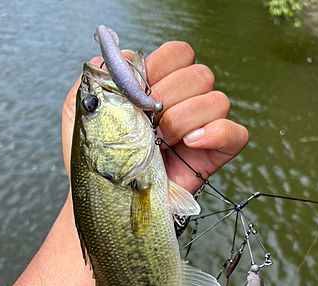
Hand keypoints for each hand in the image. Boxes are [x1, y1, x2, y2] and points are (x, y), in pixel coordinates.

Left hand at [62, 41, 248, 193]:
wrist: (110, 201)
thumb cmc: (98, 161)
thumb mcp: (81, 114)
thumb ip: (97, 78)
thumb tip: (128, 57)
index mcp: (158, 87)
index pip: (179, 53)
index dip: (162, 65)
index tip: (139, 90)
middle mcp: (184, 104)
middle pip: (201, 74)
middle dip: (170, 98)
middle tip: (148, 124)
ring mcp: (201, 129)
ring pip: (218, 100)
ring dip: (185, 120)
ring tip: (162, 142)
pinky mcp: (214, 154)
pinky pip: (236, 133)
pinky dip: (216, 133)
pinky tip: (189, 144)